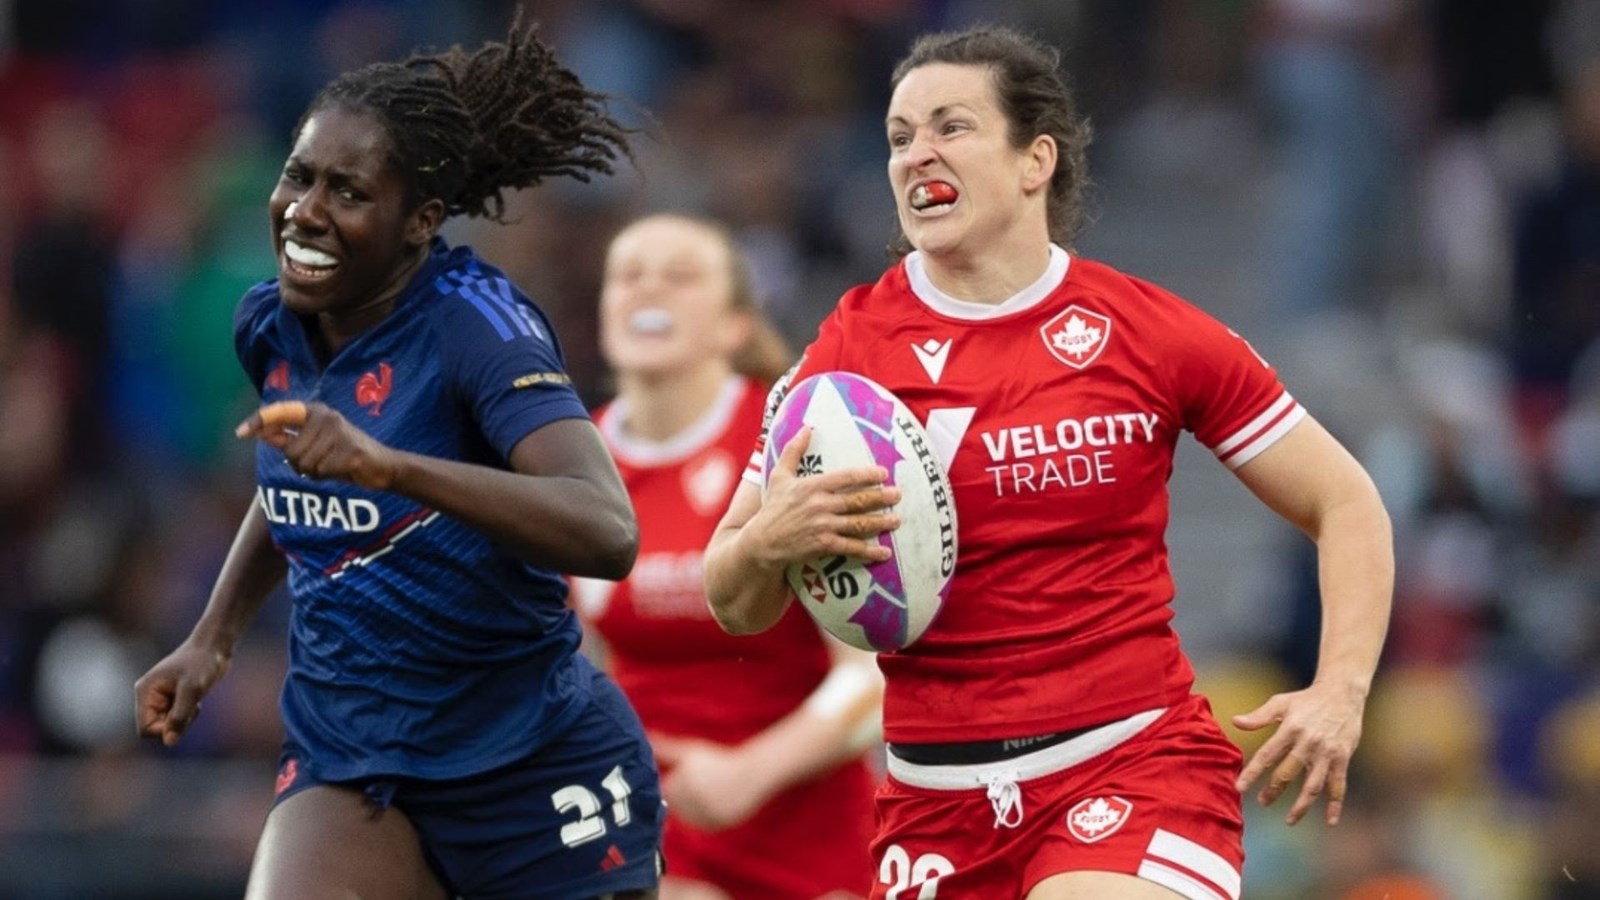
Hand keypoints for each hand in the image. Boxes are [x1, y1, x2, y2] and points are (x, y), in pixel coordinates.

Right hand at [134, 639, 233, 747]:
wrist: (215, 647)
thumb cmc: (202, 663)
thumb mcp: (193, 690)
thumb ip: (179, 716)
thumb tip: (169, 743)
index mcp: (145, 692)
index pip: (145, 729)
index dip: (164, 730)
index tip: (184, 716)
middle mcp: (149, 696)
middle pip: (156, 729)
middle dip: (176, 723)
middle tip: (192, 706)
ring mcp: (161, 698)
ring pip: (168, 725)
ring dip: (184, 719)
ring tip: (195, 701)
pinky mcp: (173, 699)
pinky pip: (177, 719)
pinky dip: (189, 715)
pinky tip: (196, 700)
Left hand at [236, 401, 398, 489]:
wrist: (382, 466)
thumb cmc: (344, 455)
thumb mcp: (315, 443)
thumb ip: (289, 437)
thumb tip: (260, 432)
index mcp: (317, 411)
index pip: (280, 411)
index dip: (258, 421)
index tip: (240, 432)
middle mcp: (326, 416)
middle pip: (290, 450)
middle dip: (300, 464)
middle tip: (321, 463)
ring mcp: (338, 432)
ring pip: (304, 463)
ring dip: (314, 472)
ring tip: (333, 465)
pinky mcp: (349, 450)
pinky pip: (320, 471)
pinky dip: (327, 477)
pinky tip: (341, 470)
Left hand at [652, 734, 767, 830]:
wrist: (750, 775)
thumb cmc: (716, 760)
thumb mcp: (689, 752)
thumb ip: (666, 748)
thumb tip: (647, 738)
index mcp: (677, 785)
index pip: (665, 791)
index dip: (677, 781)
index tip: (692, 774)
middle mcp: (687, 803)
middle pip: (675, 806)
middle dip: (685, 795)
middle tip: (704, 782)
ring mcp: (699, 817)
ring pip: (688, 817)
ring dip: (694, 808)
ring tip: (711, 791)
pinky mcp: (712, 827)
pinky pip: (701, 824)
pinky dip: (706, 817)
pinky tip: (717, 802)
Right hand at [749, 427, 900, 566]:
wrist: (762, 541)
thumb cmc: (772, 507)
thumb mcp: (779, 475)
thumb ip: (793, 451)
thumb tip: (806, 427)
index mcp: (812, 486)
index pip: (846, 477)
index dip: (867, 474)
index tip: (883, 473)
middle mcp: (821, 505)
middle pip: (858, 500)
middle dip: (881, 497)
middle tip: (897, 495)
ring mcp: (823, 526)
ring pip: (859, 523)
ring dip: (880, 522)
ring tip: (896, 520)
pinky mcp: (823, 545)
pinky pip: (851, 547)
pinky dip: (869, 551)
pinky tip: (884, 552)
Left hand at [1232, 680, 1366, 825]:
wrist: (1342, 693)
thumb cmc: (1306, 699)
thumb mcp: (1281, 702)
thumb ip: (1259, 716)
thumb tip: (1235, 722)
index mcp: (1290, 729)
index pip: (1267, 754)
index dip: (1253, 772)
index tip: (1240, 787)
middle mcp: (1308, 743)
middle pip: (1288, 773)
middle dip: (1273, 790)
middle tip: (1262, 802)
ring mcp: (1326, 753)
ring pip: (1313, 785)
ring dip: (1301, 805)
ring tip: (1290, 820)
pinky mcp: (1342, 759)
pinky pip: (1339, 785)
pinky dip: (1335, 804)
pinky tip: (1330, 820)